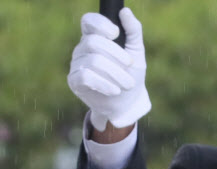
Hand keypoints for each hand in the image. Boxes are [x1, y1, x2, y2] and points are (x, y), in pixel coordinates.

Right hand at [67, 8, 150, 132]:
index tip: (116, 34)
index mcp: (95, 36)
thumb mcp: (137, 52)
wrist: (128, 104)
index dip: (101, 24)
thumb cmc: (131, 75)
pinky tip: (115, 90)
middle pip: (94, 43)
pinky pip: (85, 76)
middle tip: (130, 66)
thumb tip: (125, 11)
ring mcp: (76, 64)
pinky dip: (103, 84)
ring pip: (93, 61)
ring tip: (128, 84)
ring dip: (115, 74)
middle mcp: (83, 48)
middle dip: (116, 55)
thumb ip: (133, 31)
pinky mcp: (75, 81)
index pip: (88, 21)